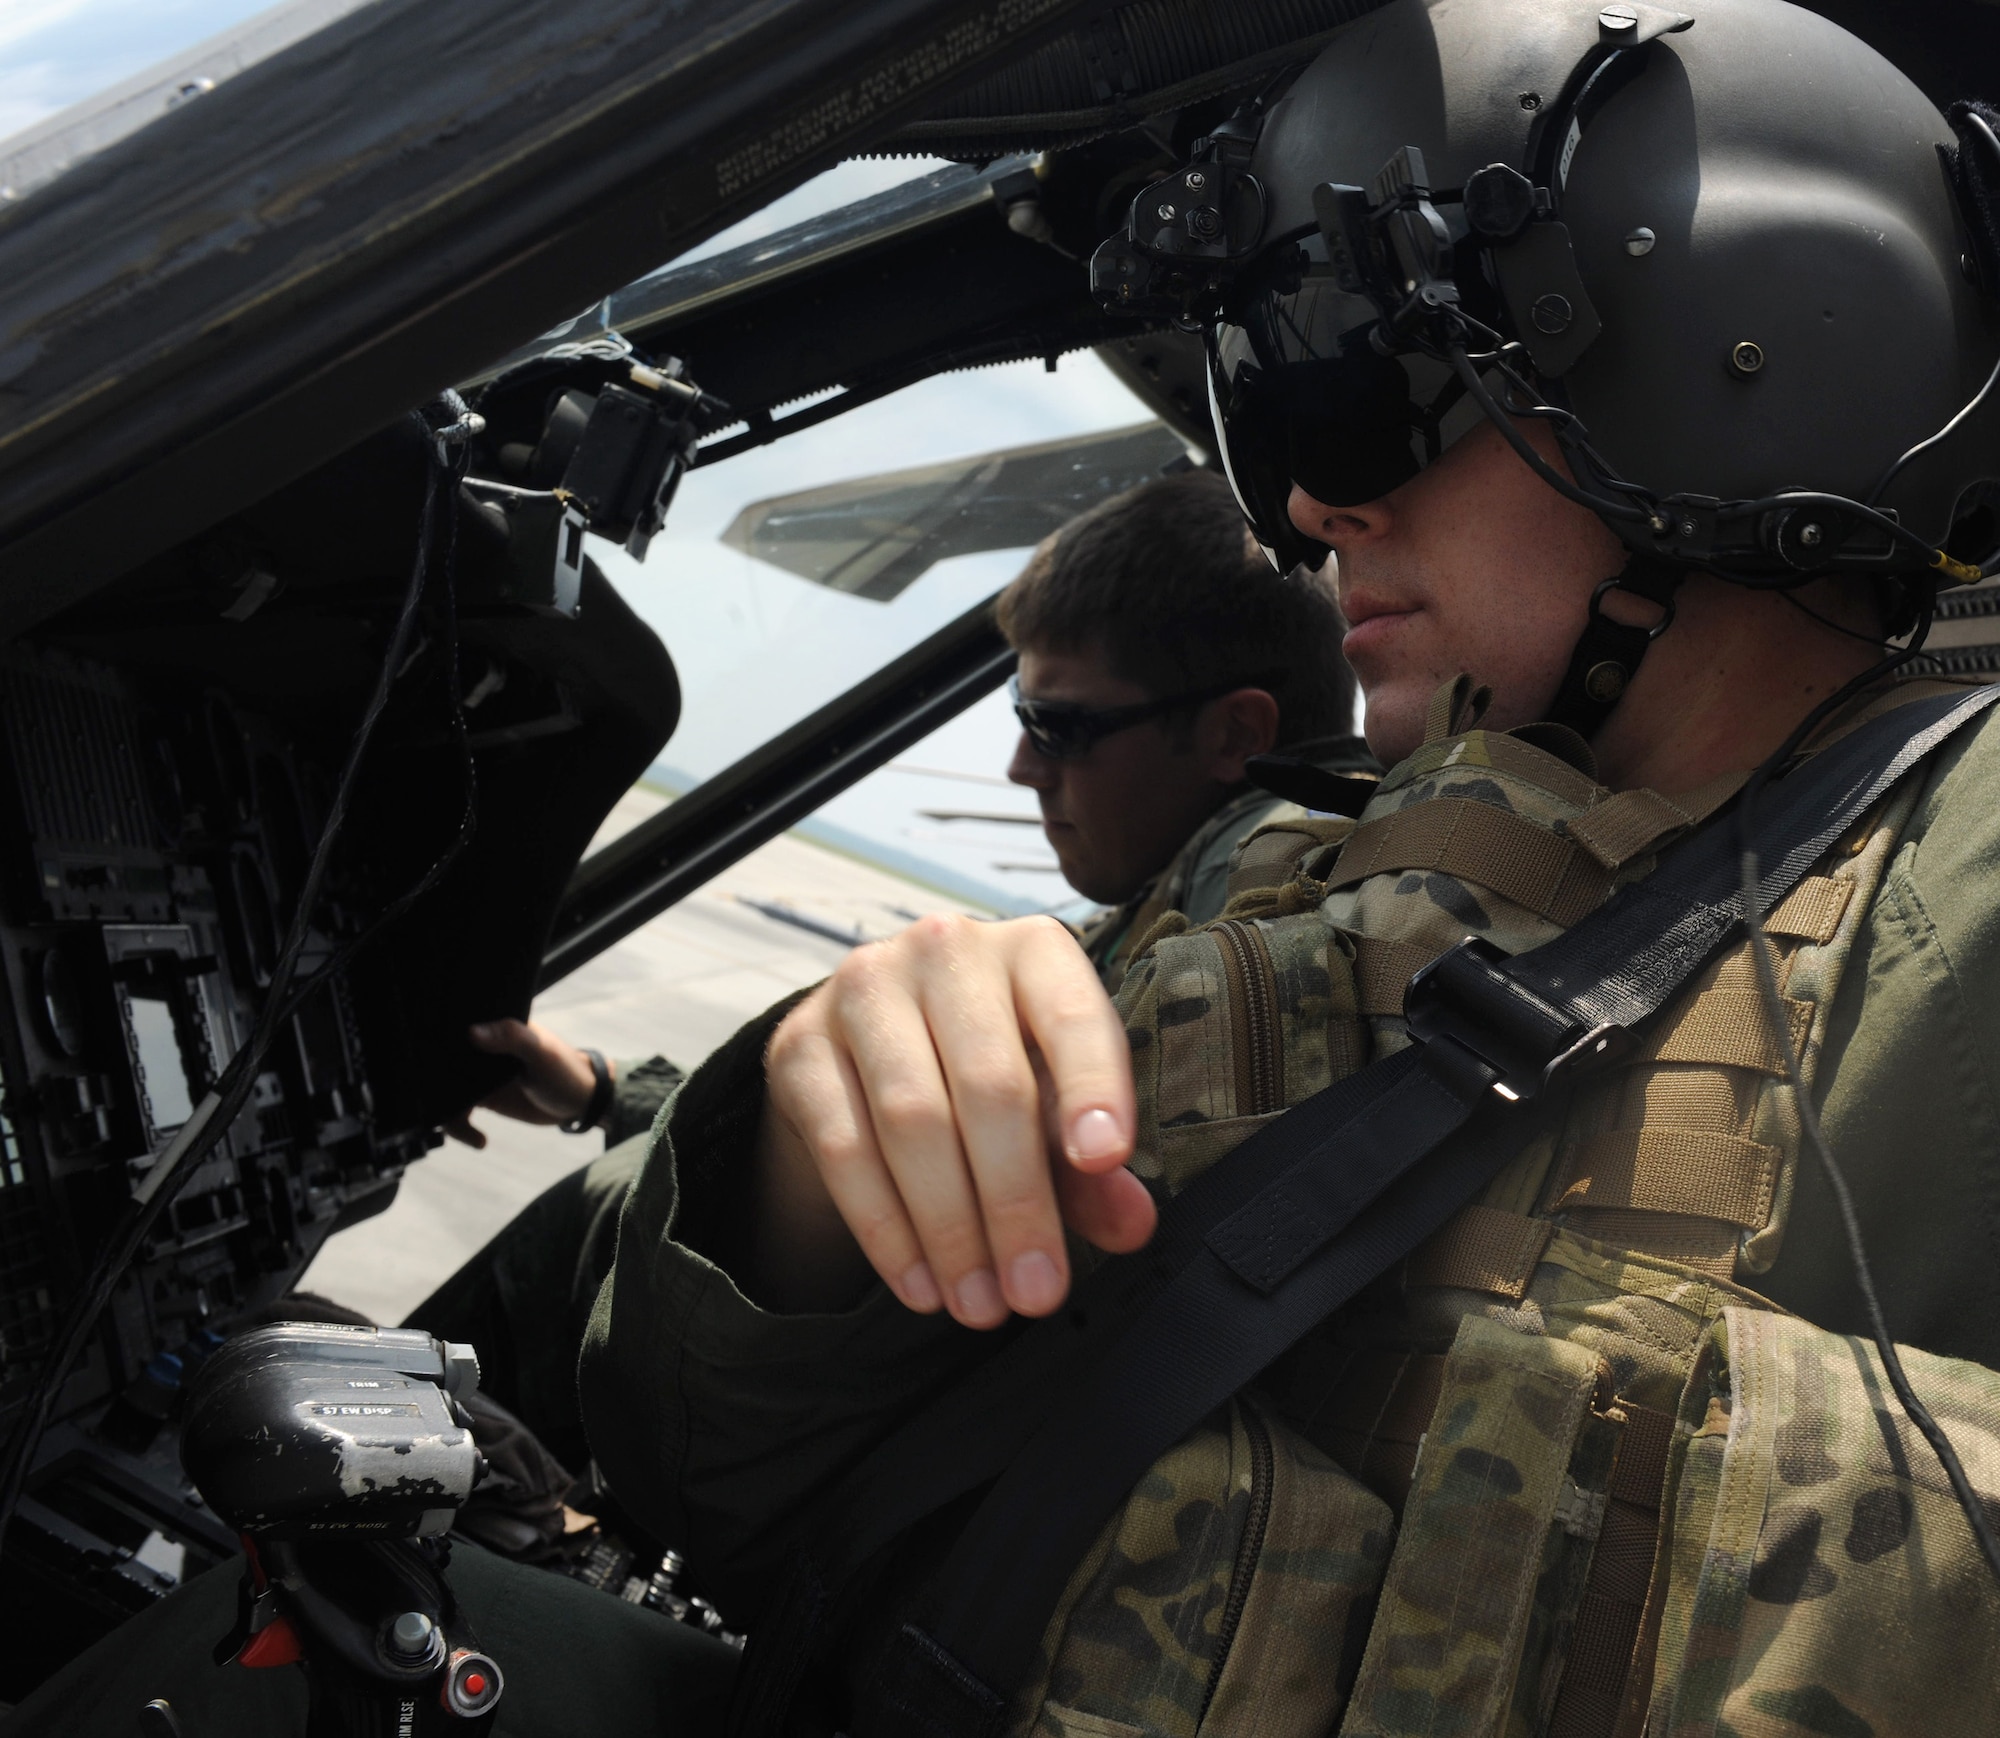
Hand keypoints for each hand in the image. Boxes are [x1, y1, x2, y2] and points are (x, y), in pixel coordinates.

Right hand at [446, 1019, 606, 1146]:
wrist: (581, 1102)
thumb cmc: (566, 1071)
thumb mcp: (541, 1052)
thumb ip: (512, 1038)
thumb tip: (472, 1032)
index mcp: (493, 1029)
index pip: (454, 1033)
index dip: (437, 1049)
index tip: (432, 1071)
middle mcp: (481, 1050)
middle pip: (443, 1065)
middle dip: (434, 1086)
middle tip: (446, 1109)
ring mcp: (480, 1075)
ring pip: (446, 1092)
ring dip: (447, 1114)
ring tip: (466, 1132)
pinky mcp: (482, 1097)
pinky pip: (458, 1113)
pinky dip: (460, 1128)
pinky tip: (480, 1140)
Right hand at [755, 914, 1155, 1327]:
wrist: (876, 1041)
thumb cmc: (994, 1067)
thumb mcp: (1055, 1103)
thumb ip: (1092, 1166)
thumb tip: (1130, 1225)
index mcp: (1033, 950)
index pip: (1073, 1014)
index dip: (1093, 1085)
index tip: (1106, 1158)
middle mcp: (946, 951)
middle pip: (988, 1083)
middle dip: (1016, 1202)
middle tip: (1036, 1291)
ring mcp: (863, 989)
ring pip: (911, 1120)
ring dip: (951, 1229)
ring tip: (981, 1304)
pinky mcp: (801, 1045)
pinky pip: (844, 1147)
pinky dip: (886, 1229)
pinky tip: (921, 1284)